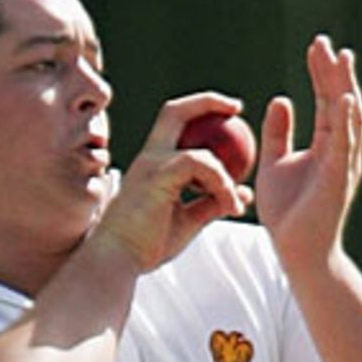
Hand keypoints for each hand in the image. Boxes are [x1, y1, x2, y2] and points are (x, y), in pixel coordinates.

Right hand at [93, 92, 253, 273]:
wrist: (117, 260)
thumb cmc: (147, 246)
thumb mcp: (188, 221)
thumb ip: (213, 203)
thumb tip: (244, 194)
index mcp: (153, 163)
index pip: (176, 124)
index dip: (202, 112)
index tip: (230, 116)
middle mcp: (149, 156)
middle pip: (176, 111)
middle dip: (208, 101)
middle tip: (237, 108)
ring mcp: (151, 164)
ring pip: (199, 151)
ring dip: (225, 175)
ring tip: (235, 203)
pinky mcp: (157, 176)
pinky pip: (199, 165)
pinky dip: (220, 182)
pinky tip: (230, 204)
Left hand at [256, 37, 361, 280]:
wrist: (298, 253)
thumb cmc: (288, 215)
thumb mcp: (274, 164)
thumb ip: (278, 133)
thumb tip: (281, 99)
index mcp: (326, 145)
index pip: (327, 100)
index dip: (322, 73)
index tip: (316, 46)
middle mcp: (340, 150)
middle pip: (341, 101)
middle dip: (334, 71)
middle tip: (324, 42)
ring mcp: (343, 163)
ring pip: (349, 118)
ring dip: (345, 88)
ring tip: (341, 58)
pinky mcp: (338, 179)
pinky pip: (343, 145)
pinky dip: (345, 121)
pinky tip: (343, 98)